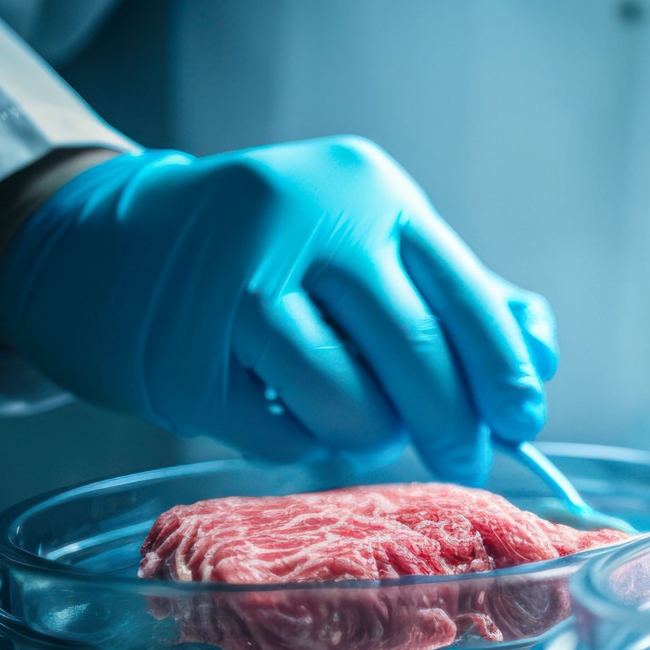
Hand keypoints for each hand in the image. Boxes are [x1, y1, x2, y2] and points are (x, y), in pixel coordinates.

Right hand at [0, 137, 555, 483]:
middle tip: (463, 457)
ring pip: (353, 408)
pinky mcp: (182, 358)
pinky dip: (300, 443)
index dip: (506, 375)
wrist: (109, 243)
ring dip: (373, 439)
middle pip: (419, 359)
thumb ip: (463, 293)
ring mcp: (234, 289)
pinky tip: (284, 408)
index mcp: (369, 192)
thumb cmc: (271, 251)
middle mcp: (305, 226)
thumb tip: (539, 355)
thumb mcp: (370, 241)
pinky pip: (280, 438)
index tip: (522, 422)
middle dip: (455, 428)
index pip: (468, 297)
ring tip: (362, 422)